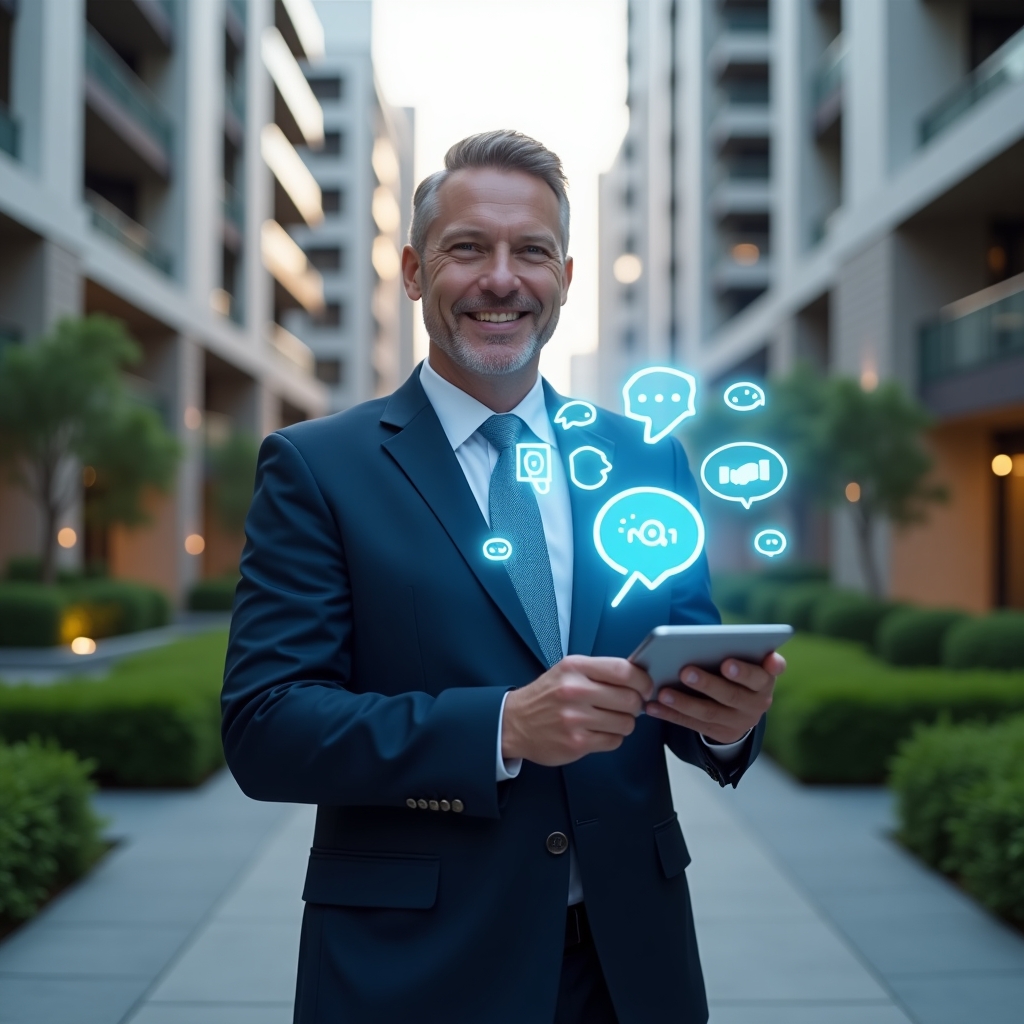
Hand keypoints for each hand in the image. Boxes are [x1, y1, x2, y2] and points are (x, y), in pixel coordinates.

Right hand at [501, 656, 653, 765]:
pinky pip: (614, 741)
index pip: (623, 670)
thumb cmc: (546, 696)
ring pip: (626, 723)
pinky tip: (599, 732)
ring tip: (610, 719)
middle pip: (630, 699)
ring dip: (624, 723)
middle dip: (635, 704)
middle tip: (628, 706)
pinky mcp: (576, 743)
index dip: (642, 680)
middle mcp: (574, 691)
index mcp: (575, 667)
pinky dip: (612, 737)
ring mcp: (575, 719)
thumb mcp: (568, 671)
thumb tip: (638, 677)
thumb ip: (600, 671)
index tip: (645, 687)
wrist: (514, 722)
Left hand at [645, 652, 784, 743]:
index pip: (759, 676)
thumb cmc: (741, 671)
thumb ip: (744, 650)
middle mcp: (757, 704)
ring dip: (684, 702)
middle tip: (685, 671)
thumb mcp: (750, 661)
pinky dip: (671, 715)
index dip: (744, 672)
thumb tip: (725, 645)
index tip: (727, 664)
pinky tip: (653, 707)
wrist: (746, 706)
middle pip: (731, 695)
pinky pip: (693, 724)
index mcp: (764, 681)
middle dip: (707, 684)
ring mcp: (739, 722)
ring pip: (709, 712)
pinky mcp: (721, 733)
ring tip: (663, 692)